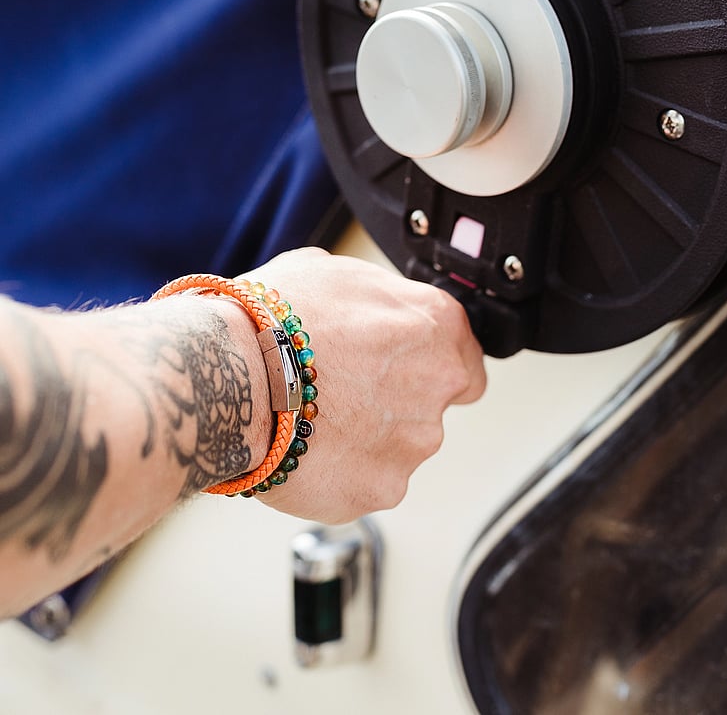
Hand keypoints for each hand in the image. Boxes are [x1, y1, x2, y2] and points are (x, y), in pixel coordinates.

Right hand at [240, 248, 485, 522]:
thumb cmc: (274, 319)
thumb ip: (377, 297)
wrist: (229, 375)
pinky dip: (342, 472)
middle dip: (393, 401)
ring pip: (400, 445)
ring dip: (367, 438)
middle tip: (341, 391)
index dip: (427, 362)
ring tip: (314, 418)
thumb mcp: (333, 272)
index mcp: (435, 323)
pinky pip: (368, 481)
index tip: (401, 368)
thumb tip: (377, 307)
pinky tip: (307, 448)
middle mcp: (438, 382)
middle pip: (430, 403)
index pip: (464, 356)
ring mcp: (413, 441)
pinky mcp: (381, 487)